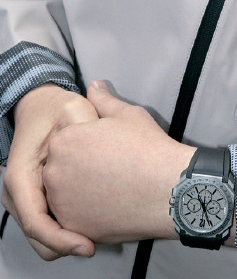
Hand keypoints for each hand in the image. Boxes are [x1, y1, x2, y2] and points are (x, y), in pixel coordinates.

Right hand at [1, 83, 98, 260]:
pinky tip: (93, 221)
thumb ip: (87, 127)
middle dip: (68, 245)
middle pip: (40, 238)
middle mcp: (17, 194)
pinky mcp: (37, 201)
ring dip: (69, 238)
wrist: (42, 106)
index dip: (62, 239)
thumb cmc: (55, 109)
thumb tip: (103, 141)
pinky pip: (51, 226)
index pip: (36, 223)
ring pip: (45, 237)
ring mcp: (25, 200)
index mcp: (21, 176)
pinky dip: (69, 229)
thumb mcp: (74, 110)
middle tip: (100, 242)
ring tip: (101, 232)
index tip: (89, 245)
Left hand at [42, 81, 195, 244]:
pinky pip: (72, 218)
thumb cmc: (148, 148)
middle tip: (109, 168)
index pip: (65, 140)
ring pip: (63, 194)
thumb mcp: (128, 115)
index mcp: (65, 140)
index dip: (87, 143)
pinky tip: (108, 204)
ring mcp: (61, 202)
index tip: (106, 149)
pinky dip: (85, 213)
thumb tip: (94, 85)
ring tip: (110, 186)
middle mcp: (54, 172)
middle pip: (60, 167)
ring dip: (79, 191)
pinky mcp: (72, 227)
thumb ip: (104, 100)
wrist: (167, 190)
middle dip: (78, 167)